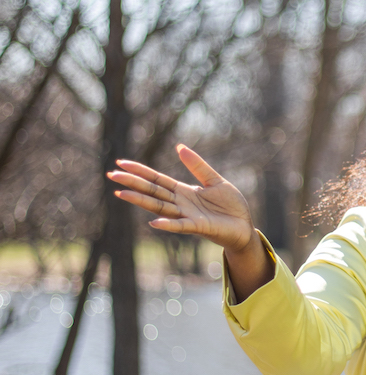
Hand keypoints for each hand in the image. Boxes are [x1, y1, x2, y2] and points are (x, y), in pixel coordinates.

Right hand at [107, 144, 255, 253]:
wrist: (244, 227)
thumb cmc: (231, 206)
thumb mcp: (215, 181)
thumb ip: (198, 166)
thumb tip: (179, 147)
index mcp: (184, 191)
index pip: (157, 179)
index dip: (140, 171)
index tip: (121, 163)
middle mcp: (181, 204)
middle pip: (152, 191)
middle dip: (133, 183)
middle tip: (111, 175)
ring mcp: (187, 216)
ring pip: (160, 207)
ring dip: (141, 201)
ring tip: (122, 194)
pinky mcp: (198, 227)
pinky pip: (180, 226)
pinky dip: (168, 224)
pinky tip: (154, 222)